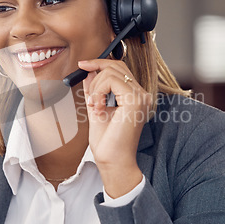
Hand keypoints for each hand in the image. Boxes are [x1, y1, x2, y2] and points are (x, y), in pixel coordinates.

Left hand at [78, 59, 151, 197]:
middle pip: (116, 66)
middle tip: (89, 99)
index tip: (83, 65)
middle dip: (95, 77)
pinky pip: (111, 81)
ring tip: (95, 107)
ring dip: (95, 88)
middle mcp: (141, 94)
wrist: (113, 160)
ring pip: (111, 72)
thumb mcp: (96, 108)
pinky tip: (98, 109)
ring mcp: (140, 96)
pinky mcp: (135, 100)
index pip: (119, 69)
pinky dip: (98, 92)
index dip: (100, 63)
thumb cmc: (107, 142)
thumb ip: (94, 89)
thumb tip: (89, 71)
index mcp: (135, 96)